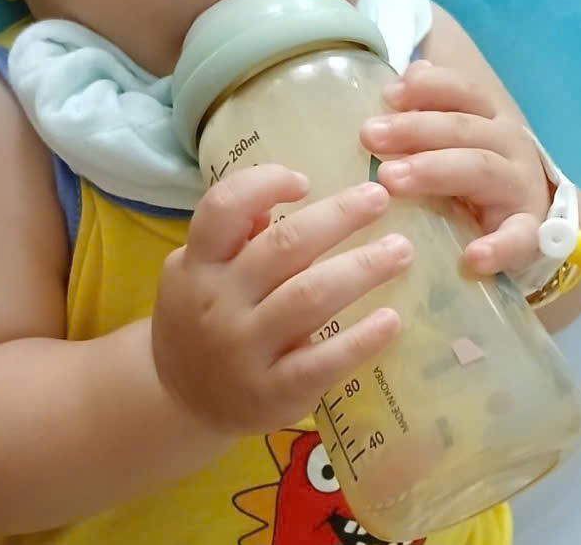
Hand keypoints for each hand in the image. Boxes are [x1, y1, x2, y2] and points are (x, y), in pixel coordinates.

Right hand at [151, 164, 411, 434]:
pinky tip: (391, 319)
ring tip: (401, 250)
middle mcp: (217, 301)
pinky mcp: (273, 393)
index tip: (305, 180)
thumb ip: (238, 234)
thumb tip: (284, 194)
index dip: (265, 183)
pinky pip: (323, 362)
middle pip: (284, 245)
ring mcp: (244, 349)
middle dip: (339, 216)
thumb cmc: (202, 315)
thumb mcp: (201, 268)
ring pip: (310, 297)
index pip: (225, 206)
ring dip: (362, 268)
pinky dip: (361, 339)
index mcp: (199, 261)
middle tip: (380, 197)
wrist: (179, 400)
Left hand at [360, 61, 550, 276]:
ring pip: (480, 169)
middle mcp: (508, 143)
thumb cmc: (477, 172)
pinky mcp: (530, 231)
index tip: (388, 95)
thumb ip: (431, 108)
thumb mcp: (455, 138)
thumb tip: (407, 74)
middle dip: (413, 128)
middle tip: (368, 135)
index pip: (462, 90)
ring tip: (390, 178)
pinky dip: (499, 247)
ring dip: (434, 171)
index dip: (428, 88)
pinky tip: (472, 258)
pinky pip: (519, 238)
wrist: (534, 222)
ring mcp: (520, 186)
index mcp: (487, 117)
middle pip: (462, 127)